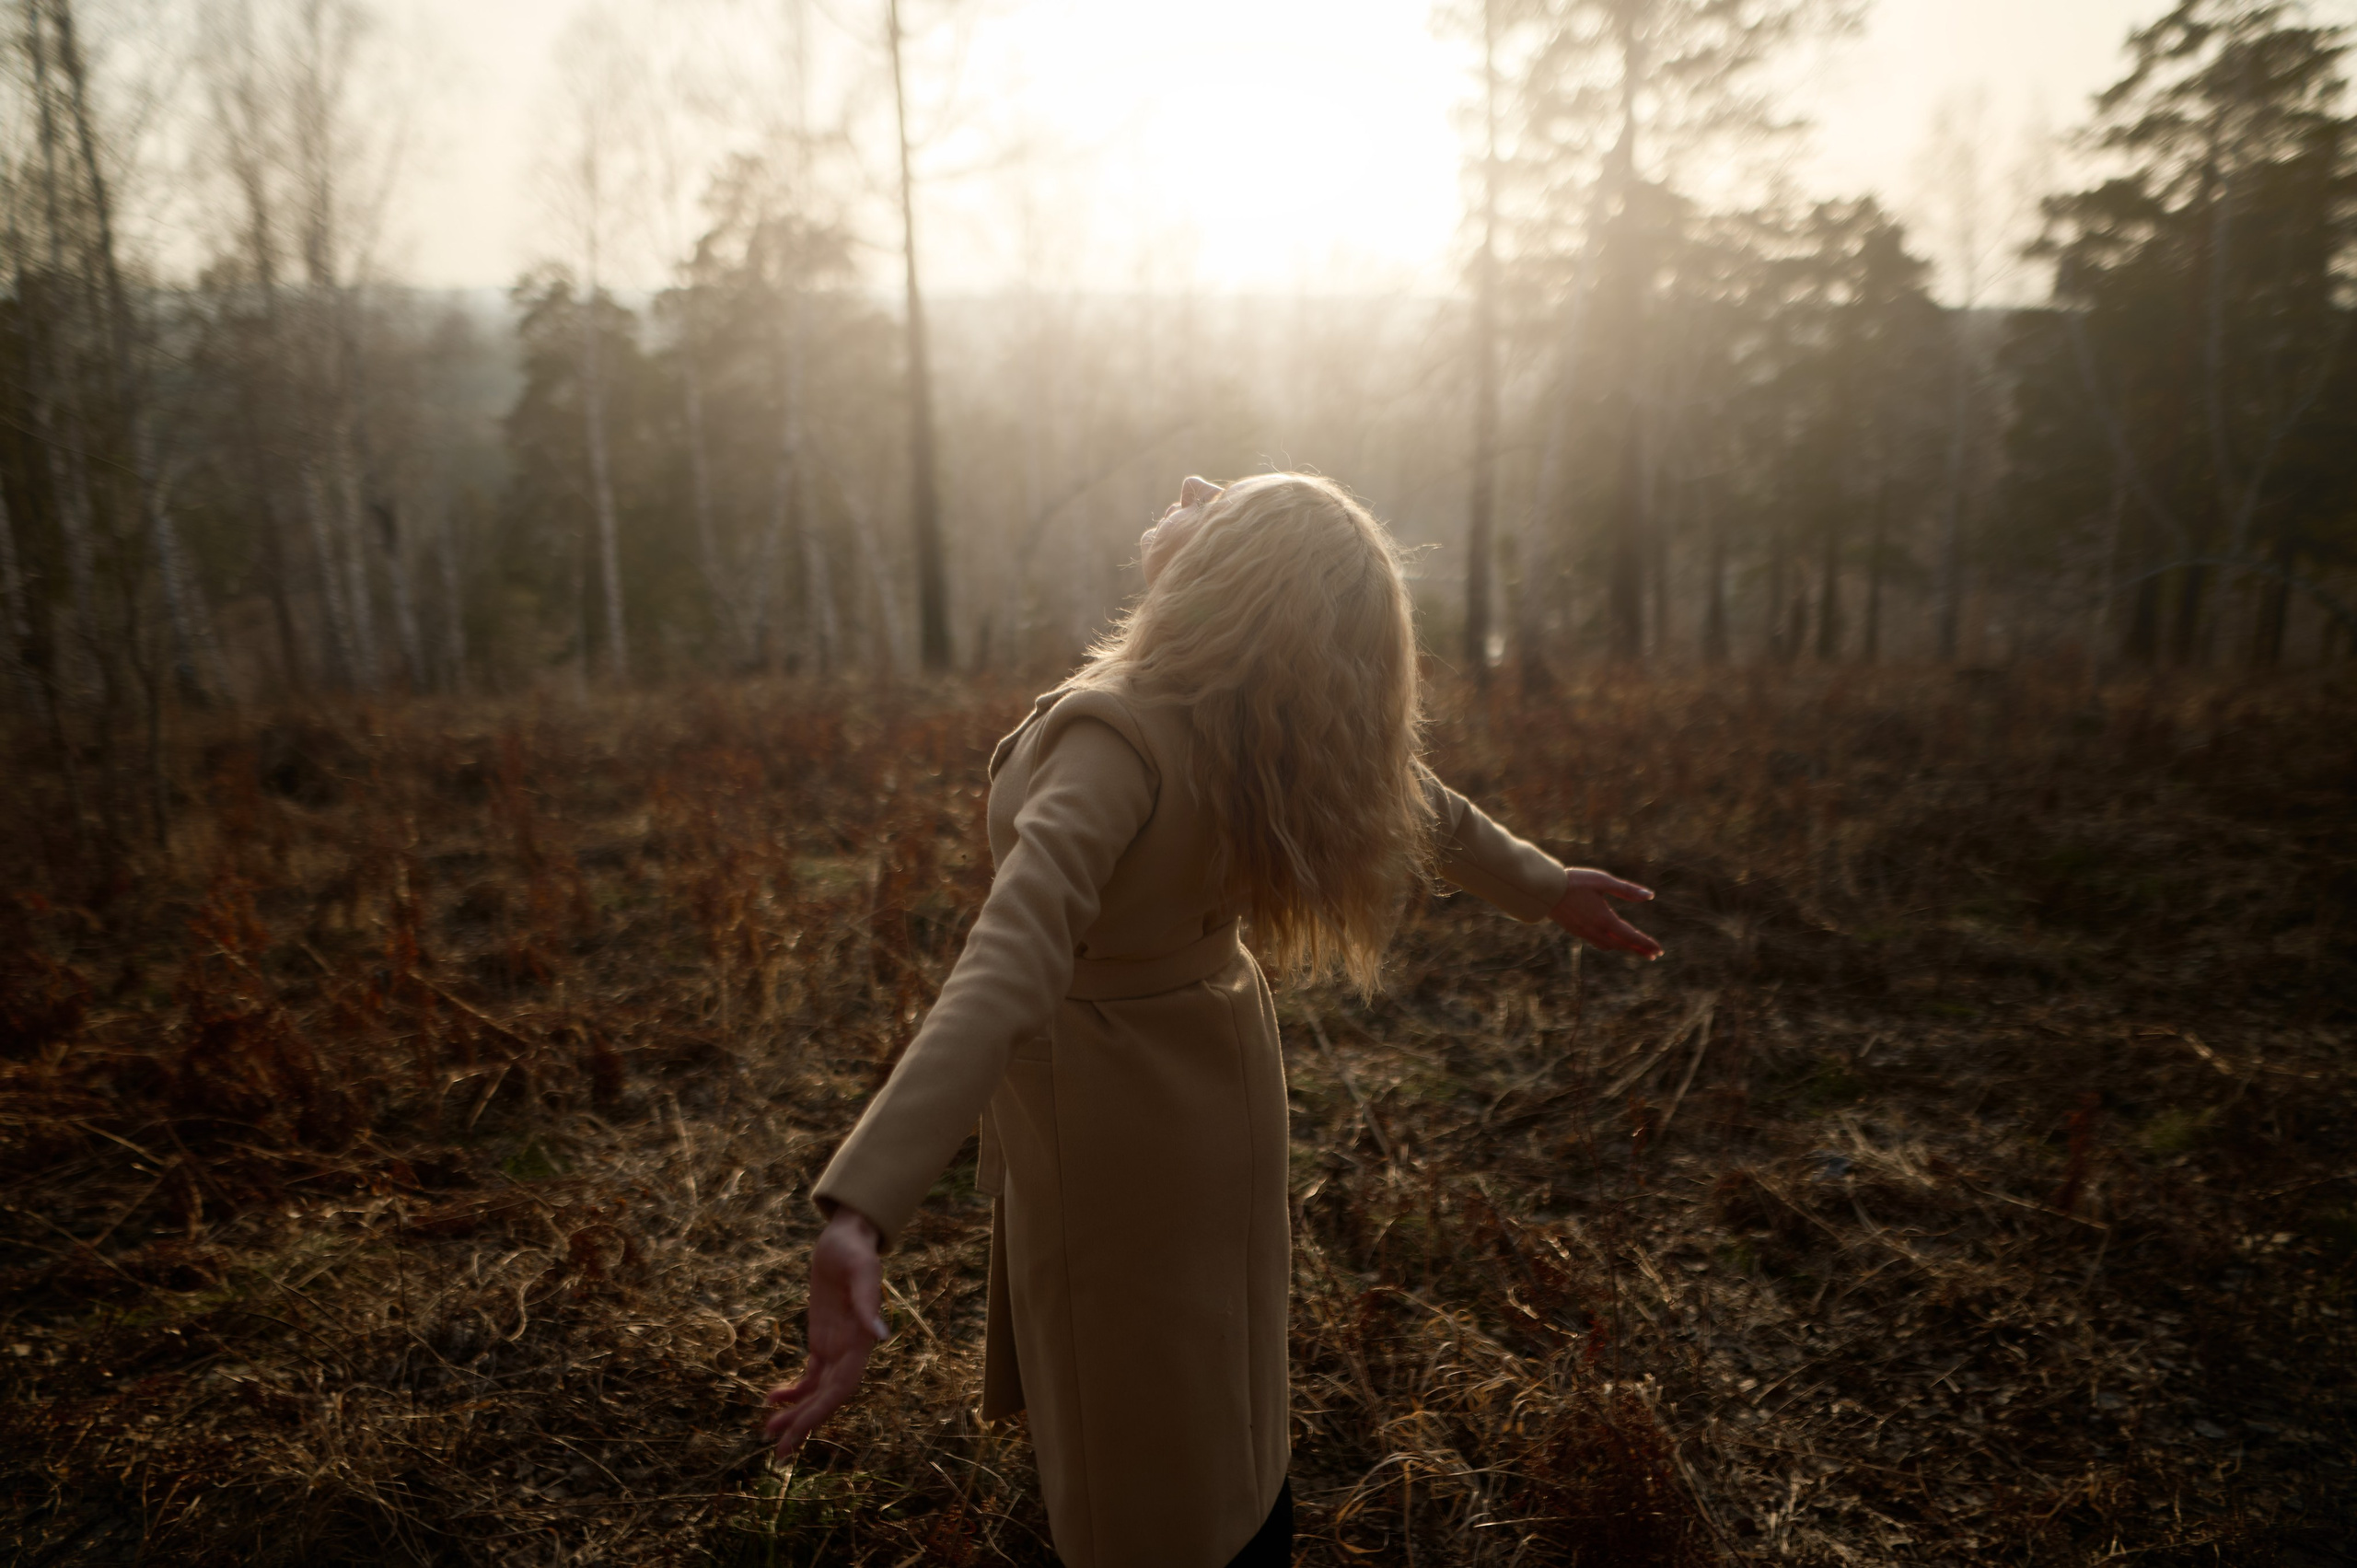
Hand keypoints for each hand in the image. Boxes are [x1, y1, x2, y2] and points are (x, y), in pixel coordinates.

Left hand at [762, 1208, 888, 1459]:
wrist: (846, 1238)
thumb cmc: (856, 1251)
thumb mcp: (862, 1269)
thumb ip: (868, 1301)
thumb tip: (880, 1336)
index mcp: (860, 1341)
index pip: (842, 1388)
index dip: (821, 1412)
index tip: (796, 1432)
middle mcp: (850, 1350)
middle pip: (827, 1398)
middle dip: (804, 1424)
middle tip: (777, 1454)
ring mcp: (836, 1347)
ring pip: (816, 1392)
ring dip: (796, 1414)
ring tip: (768, 1434)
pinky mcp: (822, 1340)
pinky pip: (809, 1375)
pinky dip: (793, 1391)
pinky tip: (772, 1398)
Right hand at [1549, 867, 1662, 958]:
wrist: (1544, 890)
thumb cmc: (1575, 881)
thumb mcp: (1604, 881)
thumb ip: (1627, 890)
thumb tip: (1650, 895)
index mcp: (1605, 919)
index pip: (1631, 936)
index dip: (1646, 944)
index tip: (1659, 951)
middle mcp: (1596, 930)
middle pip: (1622, 944)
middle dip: (1638, 949)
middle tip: (1653, 954)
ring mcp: (1584, 932)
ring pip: (1609, 945)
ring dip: (1624, 947)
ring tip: (1635, 948)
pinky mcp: (1575, 930)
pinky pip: (1597, 942)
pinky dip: (1610, 944)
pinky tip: (1611, 940)